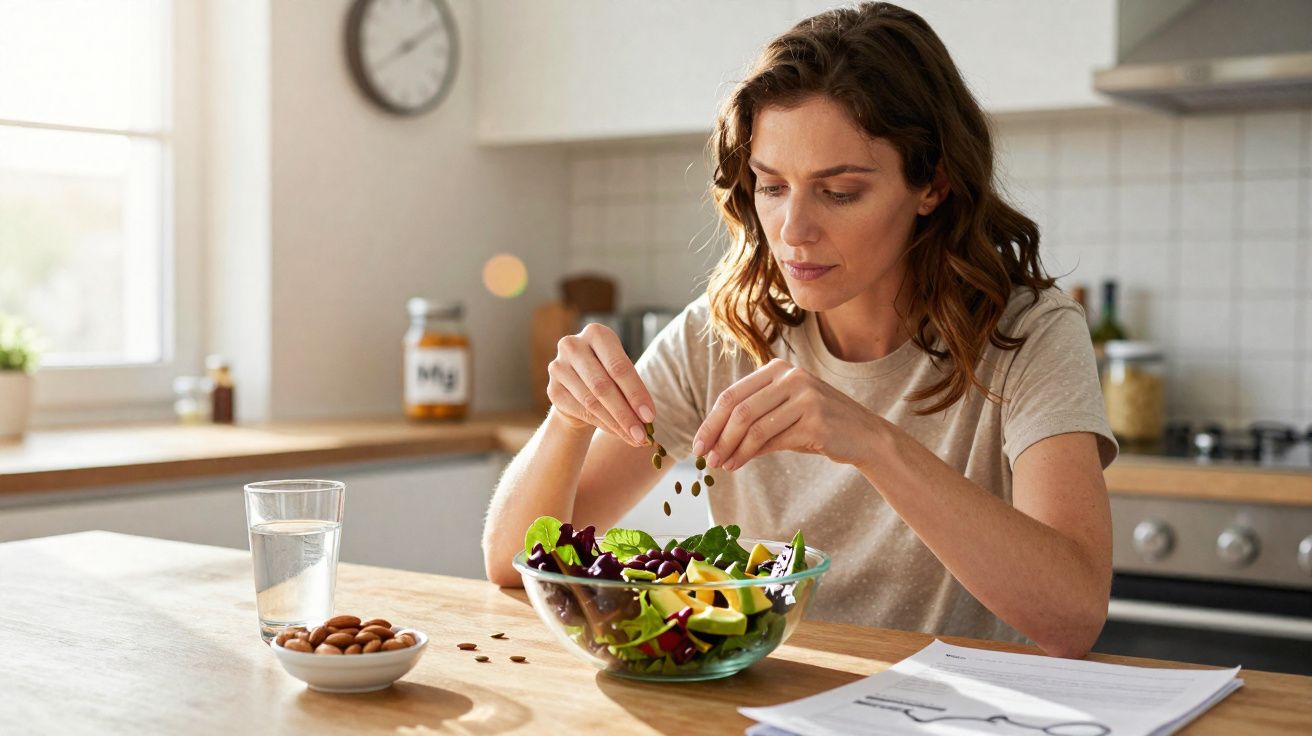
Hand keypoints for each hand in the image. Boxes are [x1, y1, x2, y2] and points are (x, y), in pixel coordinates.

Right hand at [547, 323, 654, 447]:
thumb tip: (647, 420)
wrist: (578, 385)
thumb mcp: (622, 373)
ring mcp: (558, 367)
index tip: (650, 417)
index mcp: (596, 333)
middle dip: (625, 414)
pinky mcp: (553, 389)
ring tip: (634, 438)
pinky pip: (581, 412)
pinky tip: (618, 433)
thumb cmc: (608, 375)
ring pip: (592, 402)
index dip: (636, 393)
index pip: (619, 367)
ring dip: (616, 424)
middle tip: (642, 435)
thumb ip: (632, 391)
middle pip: (603, 386)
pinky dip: (603, 425)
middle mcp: (573, 346)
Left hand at [693, 359, 881, 470]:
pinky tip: (739, 464)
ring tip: (721, 465)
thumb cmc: (818, 426)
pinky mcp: (815, 419)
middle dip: (717, 436)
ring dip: (731, 449)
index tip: (698, 443)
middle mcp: (791, 376)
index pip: (733, 394)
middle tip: (705, 458)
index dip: (711, 420)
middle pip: (739, 409)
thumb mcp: (782, 416)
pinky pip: (772, 440)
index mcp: (779, 369)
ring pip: (753, 426)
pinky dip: (749, 454)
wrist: (864, 436)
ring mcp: (805, 396)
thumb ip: (752, 421)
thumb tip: (714, 444)